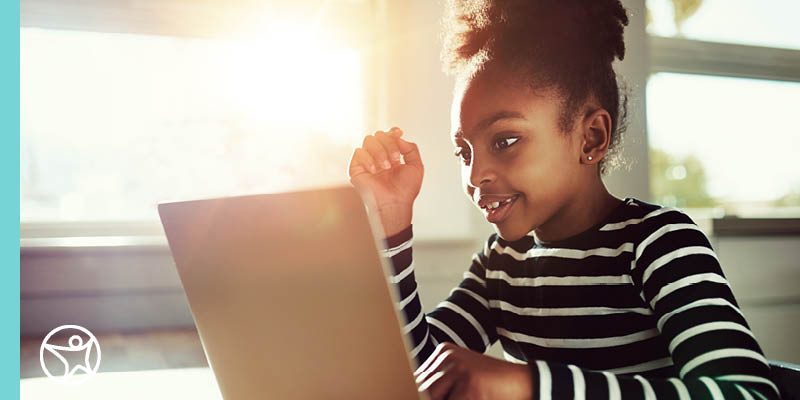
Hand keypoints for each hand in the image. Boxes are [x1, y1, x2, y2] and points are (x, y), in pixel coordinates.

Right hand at [347, 127, 423, 236]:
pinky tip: (374, 171)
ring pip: (368, 140)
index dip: (392, 131)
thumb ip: (411, 148)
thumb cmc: (406, 190)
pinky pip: (358, 151)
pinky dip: (368, 159)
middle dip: (389, 143)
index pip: (387, 136)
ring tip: (387, 166)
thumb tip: (398, 136)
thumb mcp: (416, 166)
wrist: (395, 204)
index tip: (399, 133)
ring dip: (380, 151)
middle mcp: (378, 157)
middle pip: (378, 135)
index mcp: (391, 156)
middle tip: (396, 159)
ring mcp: (366, 162)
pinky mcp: (355, 168)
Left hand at [414, 343, 532, 399]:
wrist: (522, 381)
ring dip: (444, 399)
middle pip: (423, 387)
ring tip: (467, 395)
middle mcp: (449, 356)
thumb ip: (440, 383)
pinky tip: (475, 397)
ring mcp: (459, 369)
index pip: (418, 377)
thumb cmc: (490, 382)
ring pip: (432, 396)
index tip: (417, 395)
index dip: (417, 392)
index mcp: (444, 351)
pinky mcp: (470, 386)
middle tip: (454, 395)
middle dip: (426, 397)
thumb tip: (417, 392)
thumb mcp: (461, 376)